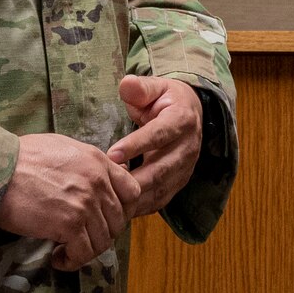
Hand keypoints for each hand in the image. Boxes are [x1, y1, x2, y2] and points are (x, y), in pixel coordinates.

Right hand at [0, 132, 143, 271]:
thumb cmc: (20, 157)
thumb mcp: (63, 148)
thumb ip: (85, 164)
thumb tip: (92, 180)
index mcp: (98, 161)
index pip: (132, 191)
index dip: (123, 210)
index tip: (107, 220)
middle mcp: (98, 182)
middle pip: (119, 220)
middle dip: (103, 234)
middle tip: (83, 240)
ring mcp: (86, 204)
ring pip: (103, 240)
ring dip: (87, 251)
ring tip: (68, 252)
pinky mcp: (69, 224)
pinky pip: (83, 253)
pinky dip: (72, 261)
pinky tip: (58, 258)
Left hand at [107, 75, 204, 218]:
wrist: (190, 112)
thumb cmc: (164, 99)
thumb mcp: (154, 86)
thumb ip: (140, 87)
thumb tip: (127, 85)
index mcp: (182, 119)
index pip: (159, 134)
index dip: (136, 145)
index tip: (111, 155)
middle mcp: (188, 146)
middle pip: (161, 168)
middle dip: (133, 179)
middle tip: (104, 185)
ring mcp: (186, 167)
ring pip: (161, 188)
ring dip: (136, 197)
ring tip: (109, 199)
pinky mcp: (180, 182)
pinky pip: (161, 200)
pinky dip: (141, 206)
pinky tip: (119, 207)